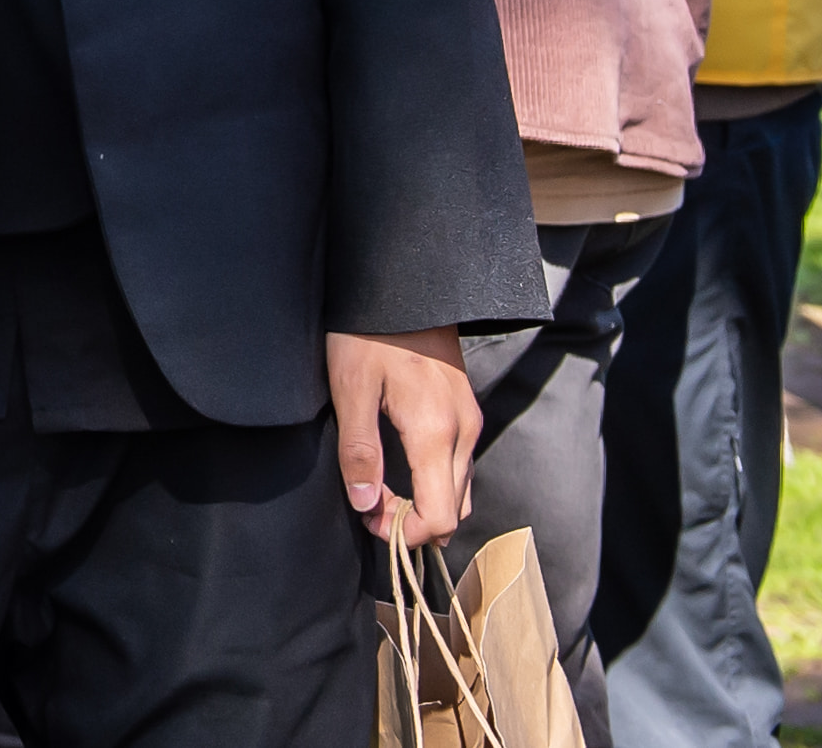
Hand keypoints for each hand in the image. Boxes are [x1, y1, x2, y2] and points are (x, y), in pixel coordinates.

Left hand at [328, 327, 477, 545]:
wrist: (404, 287)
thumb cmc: (369, 333)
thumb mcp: (351, 389)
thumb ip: (359, 451)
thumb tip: (366, 504)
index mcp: (436, 432)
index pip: (441, 516)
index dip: (407, 534)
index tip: (371, 523)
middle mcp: (464, 432)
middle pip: (455, 510)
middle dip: (415, 523)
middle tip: (371, 509)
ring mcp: (470, 421)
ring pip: (461, 489)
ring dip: (427, 504)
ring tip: (383, 492)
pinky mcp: (466, 411)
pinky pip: (460, 464)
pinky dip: (437, 482)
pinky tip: (403, 469)